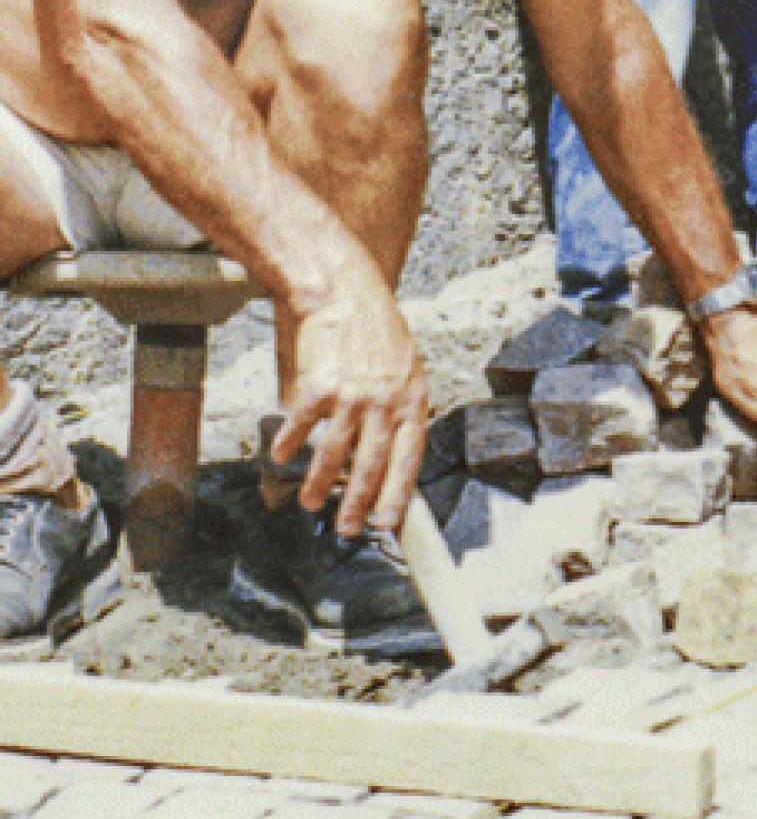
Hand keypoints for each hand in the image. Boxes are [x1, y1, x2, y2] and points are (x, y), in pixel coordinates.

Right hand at [269, 262, 429, 535]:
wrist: (344, 290)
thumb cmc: (376, 328)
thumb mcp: (405, 365)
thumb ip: (398, 405)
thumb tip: (387, 452)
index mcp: (413, 396)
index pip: (409, 456)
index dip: (397, 491)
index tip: (387, 521)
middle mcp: (385, 400)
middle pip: (372, 463)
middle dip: (358, 503)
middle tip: (348, 529)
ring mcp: (352, 394)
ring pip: (335, 453)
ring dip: (319, 483)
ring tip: (310, 504)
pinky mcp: (319, 385)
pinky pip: (302, 426)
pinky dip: (290, 445)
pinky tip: (281, 458)